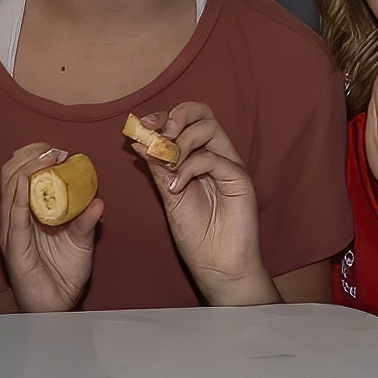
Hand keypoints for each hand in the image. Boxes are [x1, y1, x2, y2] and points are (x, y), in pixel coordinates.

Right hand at [0, 144, 99, 311]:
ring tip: (45, 157)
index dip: (36, 157)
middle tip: (52, 149)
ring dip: (26, 169)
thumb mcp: (81, 242)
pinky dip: (17, 198)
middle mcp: (16, 218)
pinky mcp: (14, 247)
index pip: (22, 174)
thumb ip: (86, 221)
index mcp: (29, 213)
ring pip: (8, 190)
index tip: (57, 150)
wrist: (58, 305)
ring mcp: (12, 231)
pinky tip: (23, 182)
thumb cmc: (65, 273)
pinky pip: (14, 218)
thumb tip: (99, 201)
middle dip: (30, 156)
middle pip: (11, 175)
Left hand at [147, 102, 270, 302]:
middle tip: (160, 133)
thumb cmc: (196, 234)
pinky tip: (178, 186)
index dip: (163, 116)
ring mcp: (229, 166)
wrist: (216, 265)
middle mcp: (216, 155)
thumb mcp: (169, 195)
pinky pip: (213, 158)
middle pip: (202, 112)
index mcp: (199, 156)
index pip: (186, 120)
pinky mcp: (240, 179)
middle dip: (176, 115)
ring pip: (210, 128)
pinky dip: (190, 167)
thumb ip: (157, 169)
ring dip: (181, 141)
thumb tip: (138, 141)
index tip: (142, 125)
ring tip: (168, 165)